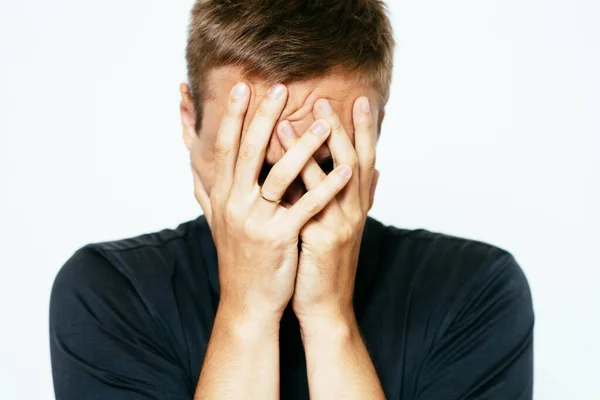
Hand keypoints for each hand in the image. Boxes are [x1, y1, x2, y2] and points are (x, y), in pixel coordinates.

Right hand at [190, 82, 353, 325]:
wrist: (246, 301)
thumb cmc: (238, 257)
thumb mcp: (216, 221)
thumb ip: (206, 191)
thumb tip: (193, 166)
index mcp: (223, 195)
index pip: (227, 147)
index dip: (235, 116)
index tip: (245, 87)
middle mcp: (234, 203)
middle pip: (248, 151)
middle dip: (264, 117)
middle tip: (280, 87)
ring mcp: (255, 221)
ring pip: (279, 176)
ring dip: (302, 146)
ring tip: (324, 122)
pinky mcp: (278, 238)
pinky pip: (305, 208)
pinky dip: (326, 187)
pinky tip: (346, 170)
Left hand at [276, 96, 378, 329]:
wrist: (325, 305)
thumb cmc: (328, 263)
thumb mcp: (345, 227)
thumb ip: (358, 197)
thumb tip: (374, 172)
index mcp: (357, 206)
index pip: (364, 159)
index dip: (365, 130)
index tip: (359, 100)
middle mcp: (354, 210)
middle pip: (353, 160)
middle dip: (342, 128)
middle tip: (327, 98)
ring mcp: (340, 223)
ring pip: (334, 176)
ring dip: (318, 145)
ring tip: (299, 116)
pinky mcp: (322, 238)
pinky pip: (310, 202)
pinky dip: (299, 177)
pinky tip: (283, 159)